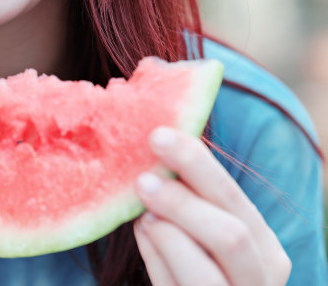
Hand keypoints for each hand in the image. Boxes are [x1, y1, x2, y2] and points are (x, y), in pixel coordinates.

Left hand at [133, 126, 290, 285]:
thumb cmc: (196, 260)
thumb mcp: (205, 231)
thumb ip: (193, 201)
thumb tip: (159, 148)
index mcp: (264, 247)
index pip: (232, 198)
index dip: (196, 164)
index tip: (158, 136)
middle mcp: (259, 278)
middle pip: (229, 235)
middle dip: (182, 203)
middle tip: (142, 179)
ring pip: (204, 273)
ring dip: (166, 236)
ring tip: (142, 214)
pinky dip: (154, 259)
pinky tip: (143, 234)